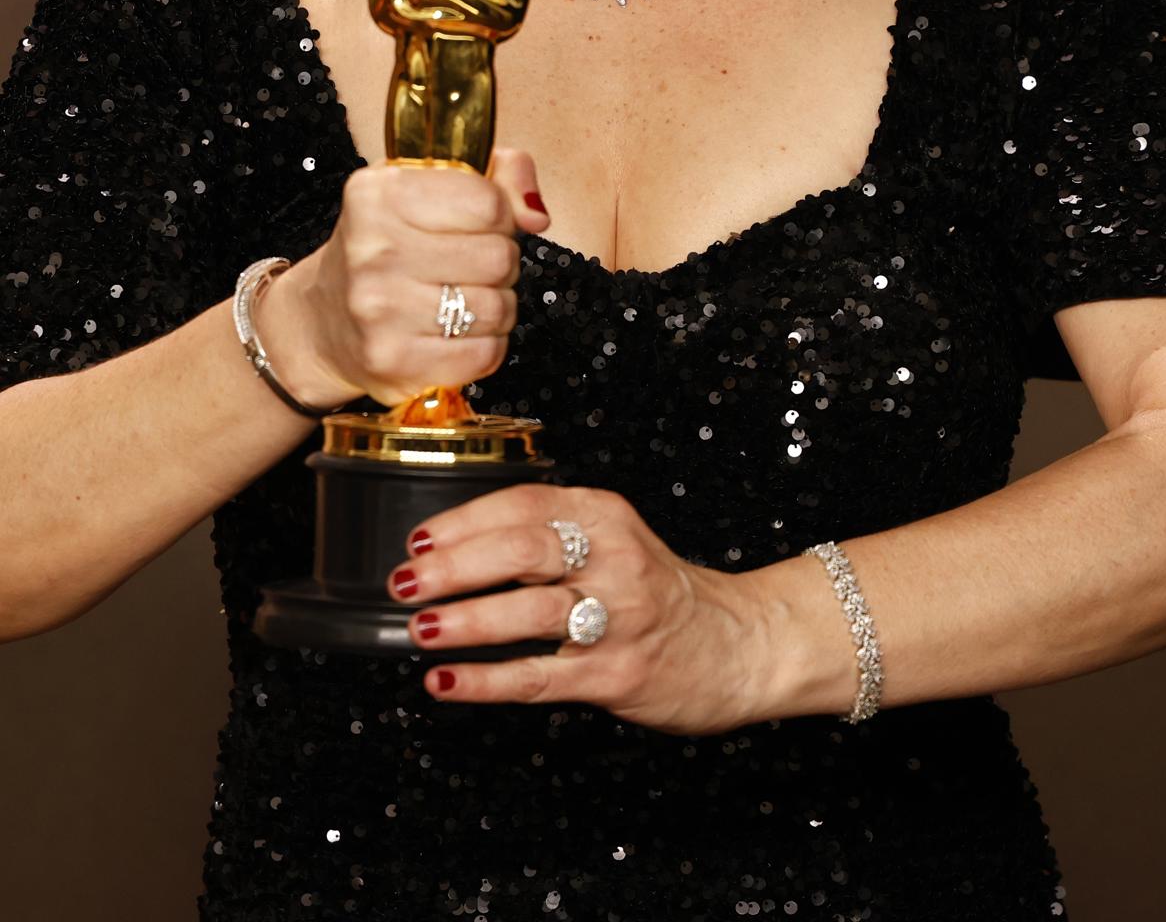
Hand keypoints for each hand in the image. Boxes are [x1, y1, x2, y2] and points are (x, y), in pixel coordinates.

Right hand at [256, 148, 548, 408]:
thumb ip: (499, 176)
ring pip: (497, 308)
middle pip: (499, 257)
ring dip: (495, 307)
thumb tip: (536, 215)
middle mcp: (373, 248)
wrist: (321, 321)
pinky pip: (485, 354)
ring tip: (462, 300)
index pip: (488, 202)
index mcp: (380, 193)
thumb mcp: (428, 188)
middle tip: (471, 267)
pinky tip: (456, 334)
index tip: (478, 224)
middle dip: (499, 263)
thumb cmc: (388, 247)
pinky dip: (484, 346)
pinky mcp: (393, 360)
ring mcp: (379, 309)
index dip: (499, 215)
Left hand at [384, 483, 783, 735]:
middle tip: (406, 582)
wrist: (738, 644)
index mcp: (606, 515)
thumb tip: (455, 547)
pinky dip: (487, 680)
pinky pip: (539, 676)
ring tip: (419, 630)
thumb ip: (551, 534)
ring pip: (530, 612)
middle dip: (454, 566)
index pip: (524, 503)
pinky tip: (447, 683)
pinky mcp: (617, 673)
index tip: (418, 539)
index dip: (464, 520)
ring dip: (465, 621)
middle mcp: (614, 557)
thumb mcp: (614, 539)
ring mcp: (619, 617)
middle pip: (523, 550)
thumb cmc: (659, 592)